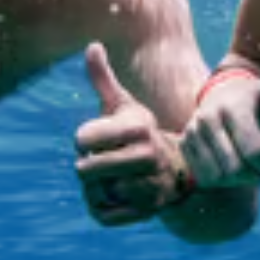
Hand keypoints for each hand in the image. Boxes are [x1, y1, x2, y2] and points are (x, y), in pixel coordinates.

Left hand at [74, 43, 187, 226]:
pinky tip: (118, 195)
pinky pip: (102, 215)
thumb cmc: (140, 133)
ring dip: (96, 187)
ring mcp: (149, 186)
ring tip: (114, 176)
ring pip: (93, 192)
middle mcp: (148, 156)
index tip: (99, 138)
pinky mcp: (146, 212)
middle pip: (84, 169)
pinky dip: (102, 207)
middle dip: (88, 165)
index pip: (82, 138)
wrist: (177, 169)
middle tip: (105, 160)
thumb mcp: (124, 106)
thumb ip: (104, 79)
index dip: (83, 139)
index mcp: (139, 127)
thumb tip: (91, 45)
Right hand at [180, 62, 259, 188]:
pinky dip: (221, 181)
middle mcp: (208, 118)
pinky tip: (232, 170)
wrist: (227, 96)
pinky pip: (203, 177)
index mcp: (233, 108)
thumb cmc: (257, 100)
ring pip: (217, 177)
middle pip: (234, 169)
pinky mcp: (185, 144)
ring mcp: (193, 131)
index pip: (254, 151)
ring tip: (249, 170)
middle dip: (254, 175)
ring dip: (238, 181)